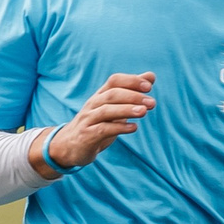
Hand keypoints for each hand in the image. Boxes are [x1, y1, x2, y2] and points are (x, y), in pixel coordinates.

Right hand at [36, 72, 153, 174]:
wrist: (70, 146)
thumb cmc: (97, 124)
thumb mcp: (114, 108)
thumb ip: (131, 92)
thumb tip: (151, 76)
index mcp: (100, 96)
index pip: (114, 81)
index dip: (131, 81)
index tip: (149, 86)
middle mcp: (93, 104)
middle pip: (112, 94)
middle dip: (133, 96)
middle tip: (152, 103)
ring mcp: (88, 120)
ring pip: (107, 110)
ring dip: (127, 110)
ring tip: (144, 112)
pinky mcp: (87, 136)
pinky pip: (103, 129)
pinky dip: (119, 128)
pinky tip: (133, 127)